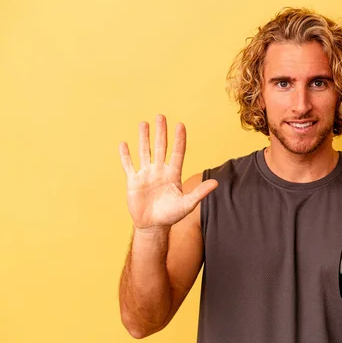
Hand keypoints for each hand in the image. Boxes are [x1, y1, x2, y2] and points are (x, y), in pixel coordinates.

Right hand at [119, 114, 217, 230]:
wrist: (153, 226)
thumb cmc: (171, 215)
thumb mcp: (188, 204)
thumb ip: (200, 192)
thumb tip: (216, 183)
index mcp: (173, 174)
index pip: (177, 153)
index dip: (179, 140)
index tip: (180, 125)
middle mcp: (160, 170)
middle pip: (160, 148)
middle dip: (161, 132)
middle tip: (161, 116)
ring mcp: (146, 174)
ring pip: (144, 152)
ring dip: (143, 138)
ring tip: (143, 123)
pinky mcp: (133, 181)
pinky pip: (129, 165)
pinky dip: (125, 156)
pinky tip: (123, 144)